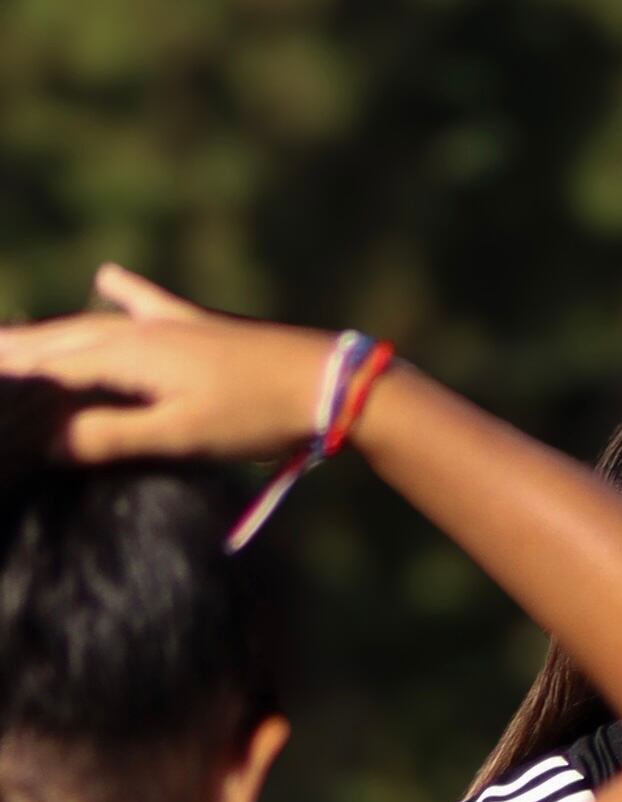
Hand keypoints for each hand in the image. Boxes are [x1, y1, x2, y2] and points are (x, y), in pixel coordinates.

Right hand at [0, 267, 336, 465]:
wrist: (325, 380)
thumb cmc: (253, 415)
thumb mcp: (179, 435)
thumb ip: (110, 437)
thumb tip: (45, 441)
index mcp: (121, 357)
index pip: (45, 369)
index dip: (10, 380)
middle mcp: (133, 332)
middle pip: (57, 343)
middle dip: (14, 352)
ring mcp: (165, 325)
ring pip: (89, 325)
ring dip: (47, 332)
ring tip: (9, 337)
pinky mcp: (197, 327)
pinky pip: (145, 304)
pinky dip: (122, 292)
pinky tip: (108, 275)